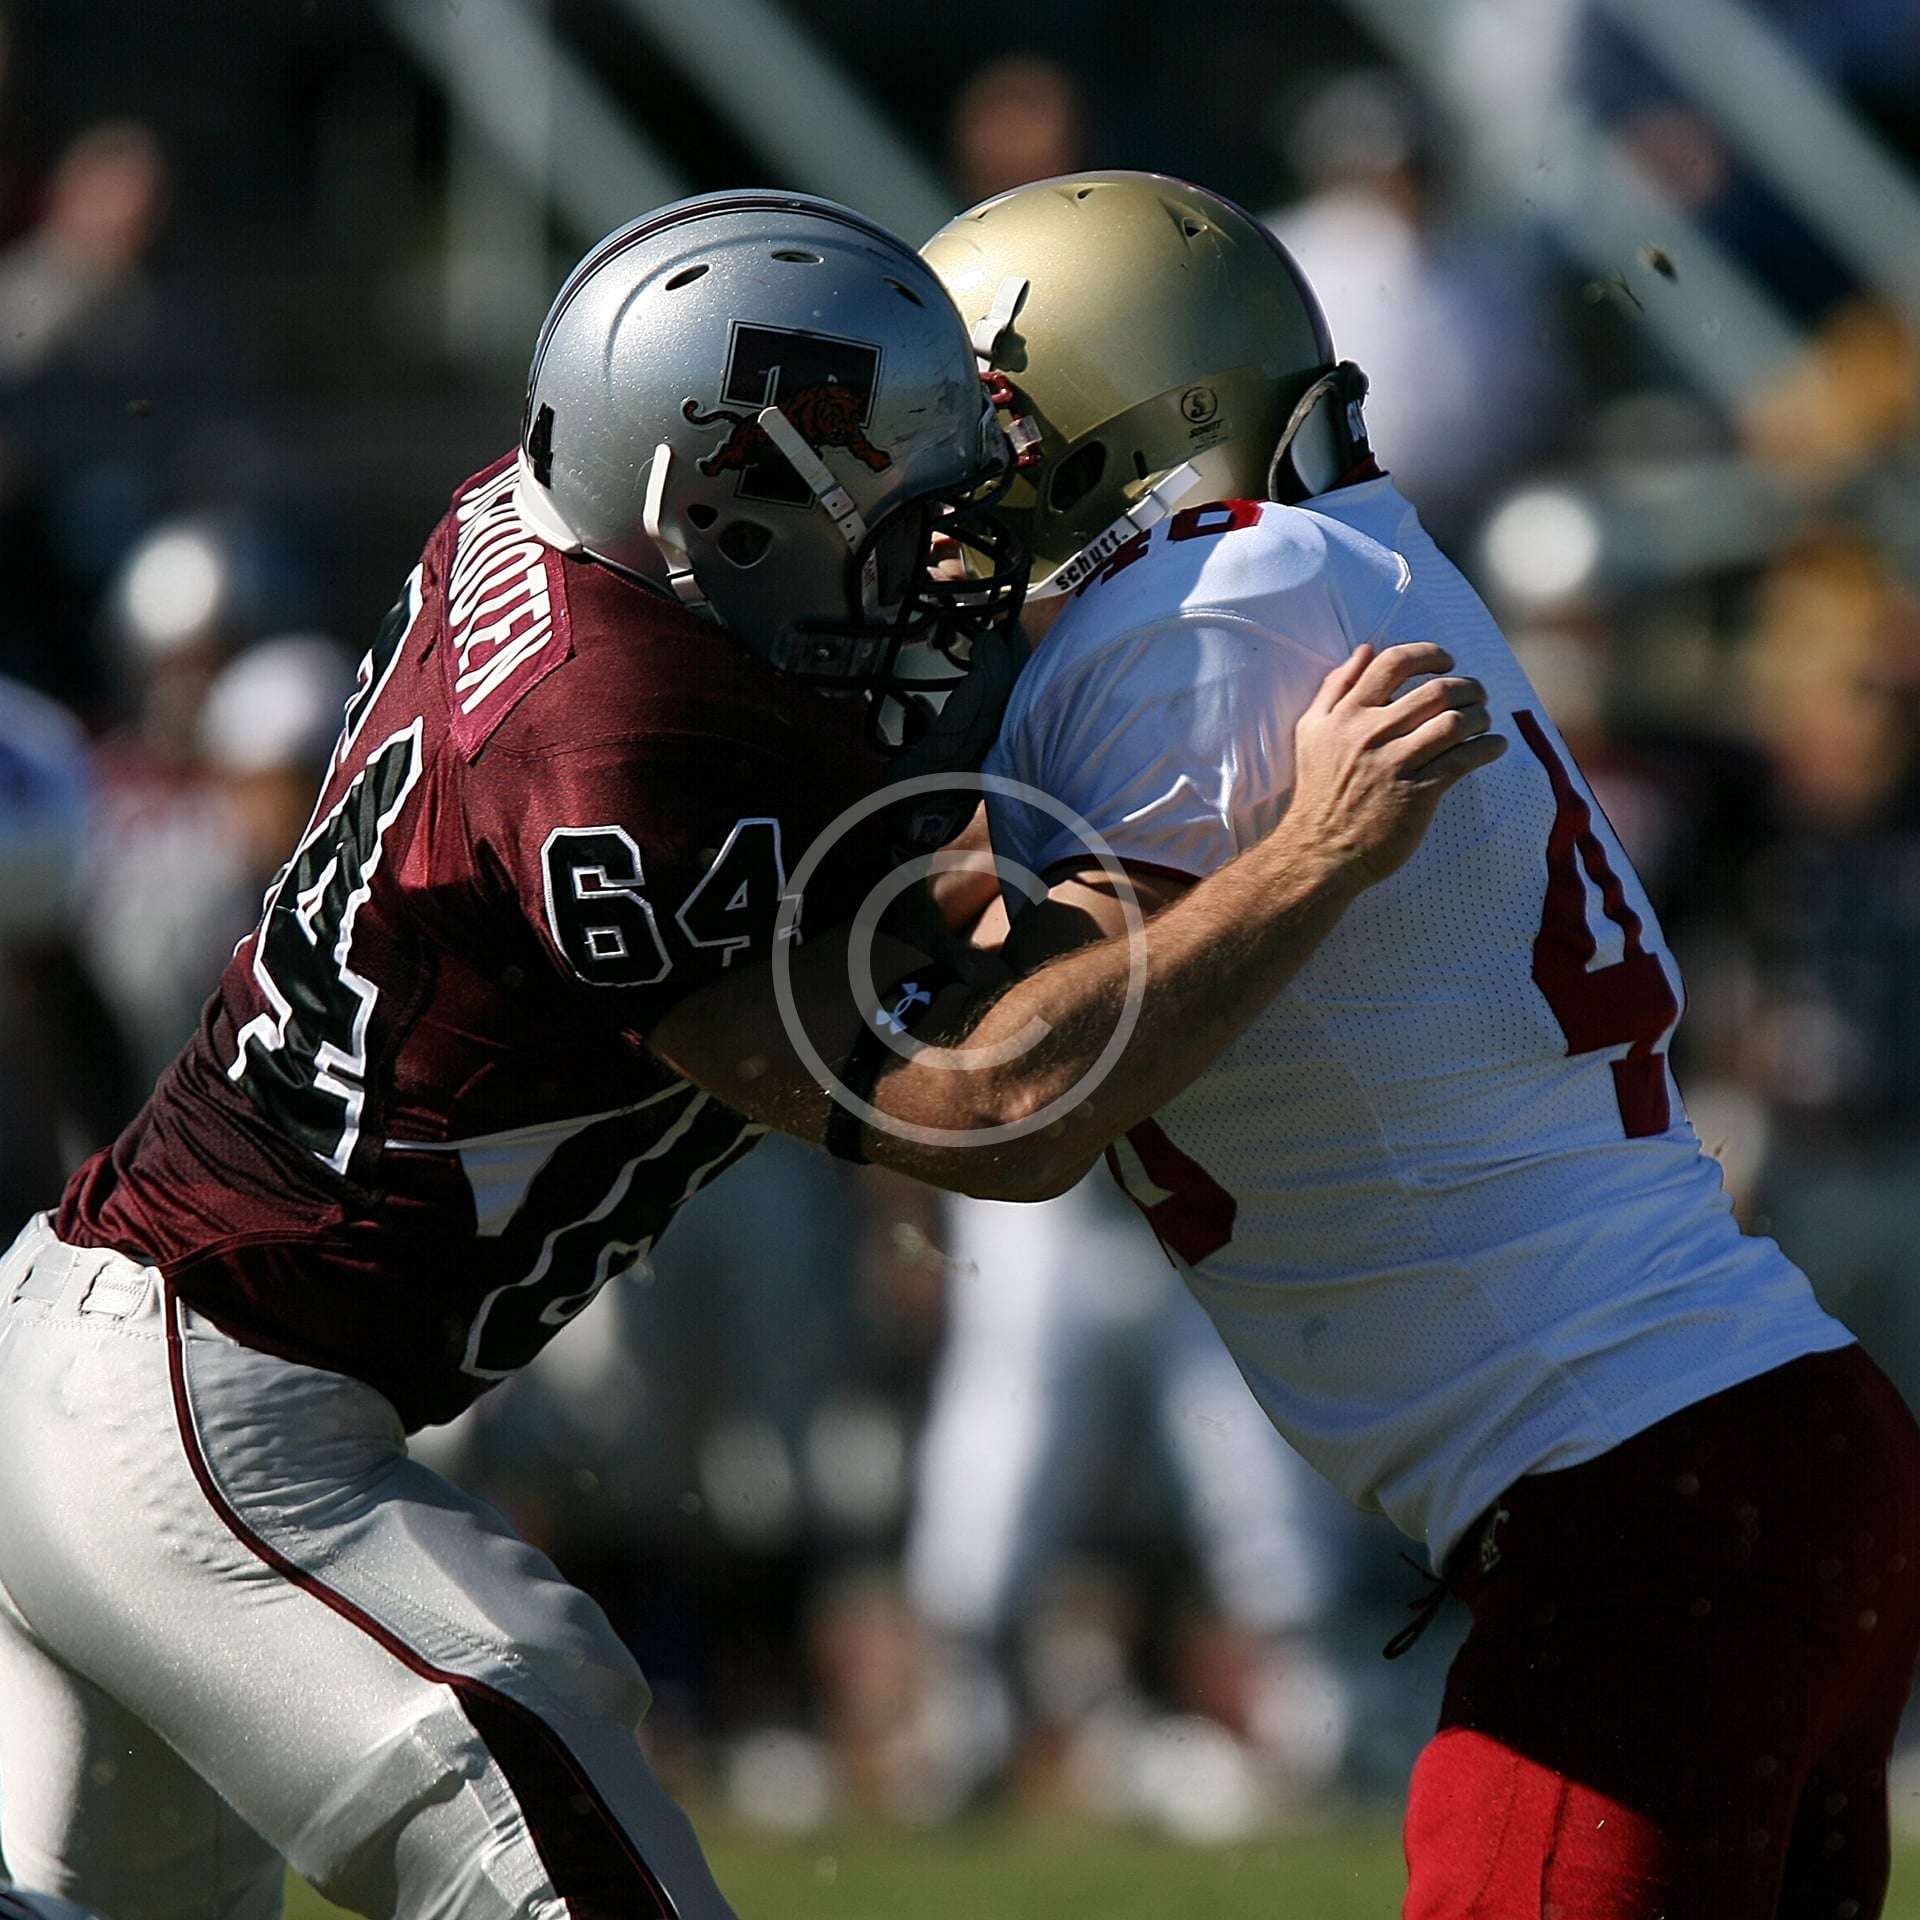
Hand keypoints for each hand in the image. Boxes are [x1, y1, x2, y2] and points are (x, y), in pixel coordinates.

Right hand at [1284, 641, 1506, 889]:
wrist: (1319, 850)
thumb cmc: (1318, 791)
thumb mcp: (1312, 732)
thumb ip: (1336, 688)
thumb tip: (1364, 650)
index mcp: (1347, 714)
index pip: (1394, 663)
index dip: (1429, 654)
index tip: (1446, 663)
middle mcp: (1371, 733)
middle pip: (1436, 690)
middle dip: (1467, 687)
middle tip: (1475, 695)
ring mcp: (1396, 764)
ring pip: (1455, 722)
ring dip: (1480, 716)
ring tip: (1482, 722)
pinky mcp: (1418, 793)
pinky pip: (1464, 759)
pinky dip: (1488, 747)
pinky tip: (1492, 747)